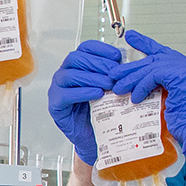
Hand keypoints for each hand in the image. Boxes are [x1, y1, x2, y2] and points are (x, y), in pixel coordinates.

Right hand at [47, 40, 124, 165]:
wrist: (97, 137)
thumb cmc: (103, 112)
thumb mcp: (111, 89)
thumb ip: (114, 75)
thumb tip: (129, 62)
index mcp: (77, 67)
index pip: (85, 48)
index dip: (101, 49)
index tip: (117, 56)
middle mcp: (65, 75)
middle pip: (75, 58)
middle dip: (98, 63)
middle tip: (115, 72)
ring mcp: (58, 89)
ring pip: (70, 75)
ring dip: (92, 77)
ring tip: (109, 84)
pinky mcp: (56, 105)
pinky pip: (66, 95)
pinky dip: (83, 92)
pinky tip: (97, 94)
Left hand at [114, 31, 185, 142]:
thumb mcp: (176, 100)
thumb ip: (165, 87)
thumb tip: (145, 84)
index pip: (166, 54)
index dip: (147, 45)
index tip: (131, 38)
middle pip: (157, 59)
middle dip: (134, 63)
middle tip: (116, 67)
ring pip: (152, 66)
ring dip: (132, 78)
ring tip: (118, 86)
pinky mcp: (180, 74)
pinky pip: (153, 75)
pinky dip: (141, 86)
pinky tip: (135, 97)